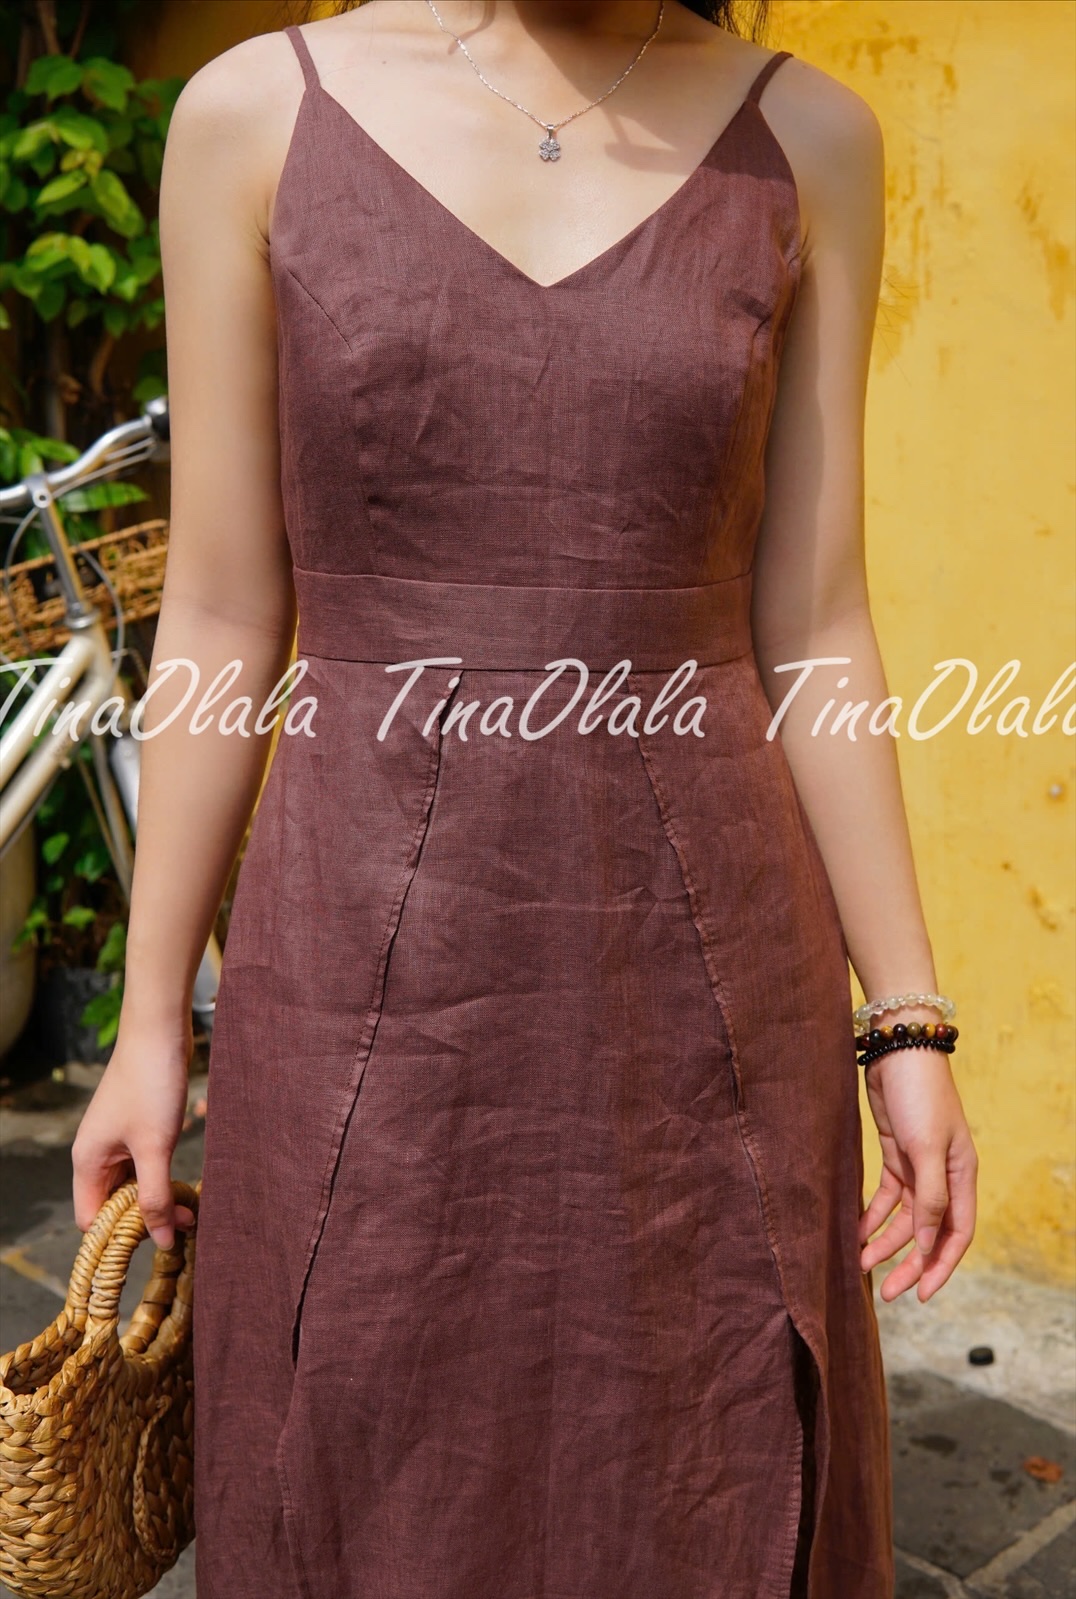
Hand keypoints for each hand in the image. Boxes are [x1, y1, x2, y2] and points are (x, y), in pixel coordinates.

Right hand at [71, 1014, 197, 1248]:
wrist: (160, 1031)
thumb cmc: (151, 1085)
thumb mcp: (155, 1147)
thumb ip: (156, 1197)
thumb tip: (164, 1241)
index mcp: (87, 1162)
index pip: (91, 1220)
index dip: (119, 1236)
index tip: (156, 1241)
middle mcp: (96, 1154)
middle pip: (112, 1205)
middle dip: (144, 1219)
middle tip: (185, 1226)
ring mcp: (116, 1140)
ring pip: (131, 1185)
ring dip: (157, 1199)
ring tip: (192, 1211)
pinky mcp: (136, 1128)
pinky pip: (144, 1166)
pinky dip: (162, 1178)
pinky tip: (186, 1186)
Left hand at [858, 1045, 977, 1301]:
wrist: (896, 1050)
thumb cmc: (919, 1096)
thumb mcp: (925, 1149)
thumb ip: (929, 1198)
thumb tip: (927, 1244)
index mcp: (962, 1176)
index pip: (956, 1235)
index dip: (939, 1267)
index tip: (918, 1294)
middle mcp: (944, 1176)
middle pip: (928, 1232)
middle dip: (908, 1262)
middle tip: (886, 1292)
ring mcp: (918, 1166)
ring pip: (904, 1218)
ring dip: (884, 1241)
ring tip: (861, 1264)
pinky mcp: (895, 1154)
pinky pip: (885, 1197)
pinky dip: (872, 1215)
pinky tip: (856, 1232)